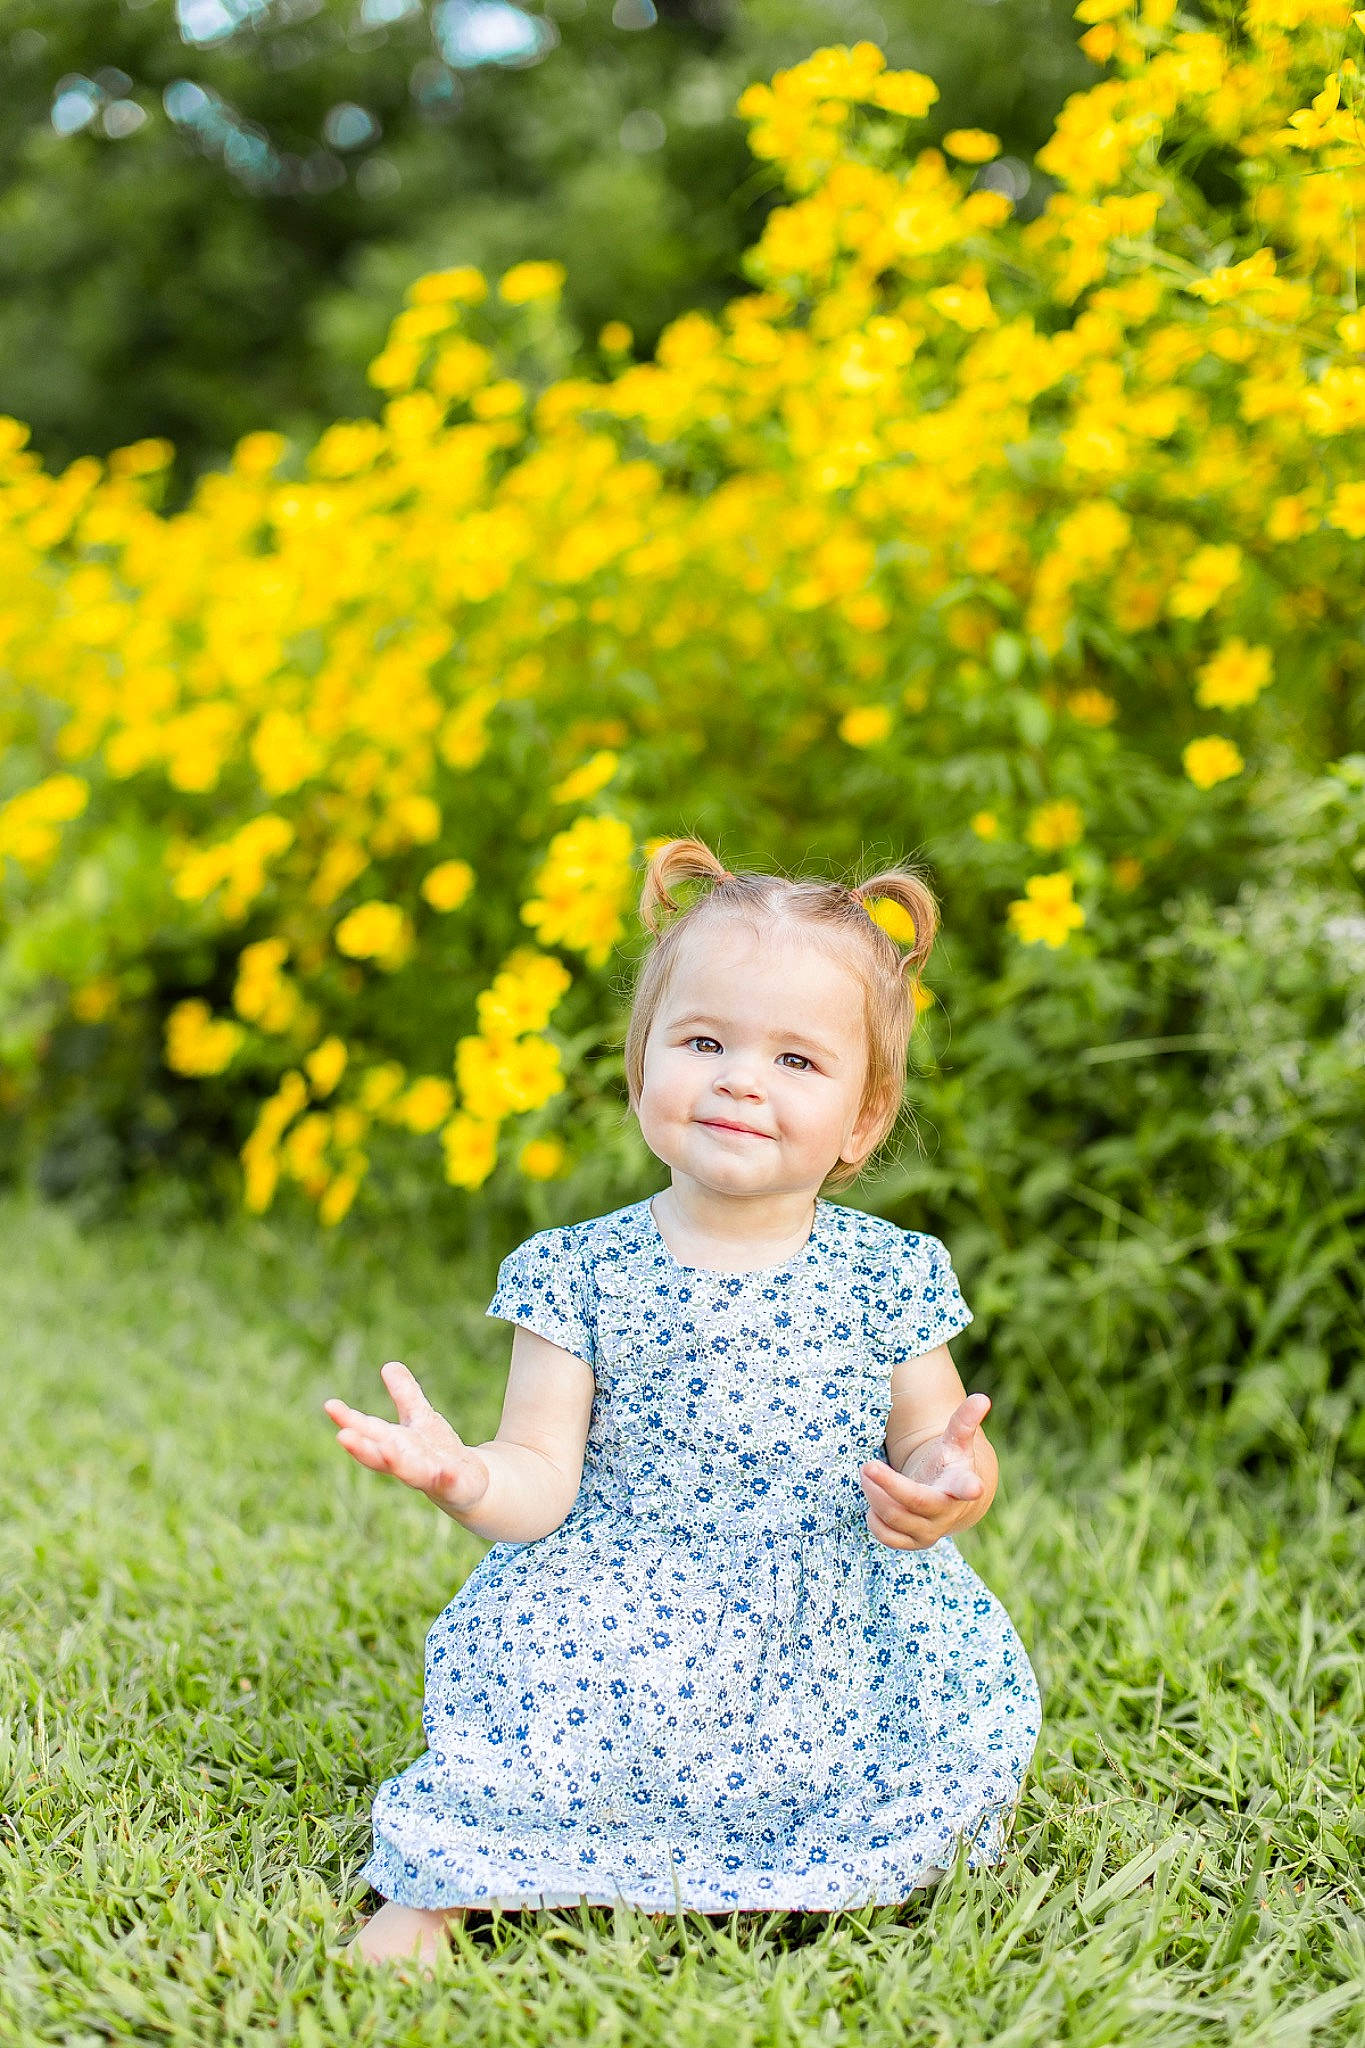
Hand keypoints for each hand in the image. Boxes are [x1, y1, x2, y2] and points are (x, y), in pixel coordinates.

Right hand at [323, 1361, 490, 1515]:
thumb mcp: (420, 1417)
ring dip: (397, 1462)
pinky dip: (446, 1478)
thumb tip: (389, 1365)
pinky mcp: (453, 1486)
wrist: (468, 1483)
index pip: (368, 1430)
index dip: (348, 1419)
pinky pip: (448, 1483)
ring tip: (387, 1449)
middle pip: (380, 1455)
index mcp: (394, 1443)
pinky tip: (445, 1471)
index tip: (329, 1404)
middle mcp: (405, 1462)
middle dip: (362, 1448)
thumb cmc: (435, 1450)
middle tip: (343, 1436)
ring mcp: (429, 1476)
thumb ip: (405, 1394)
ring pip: (409, 1472)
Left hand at [859, 1392, 990, 1550]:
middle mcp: (947, 1512)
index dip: (970, 1488)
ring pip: (895, 1518)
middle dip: (889, 1484)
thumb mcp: (956, 1442)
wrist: (947, 1499)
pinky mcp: (915, 1543)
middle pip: (915, 1501)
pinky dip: (875, 1520)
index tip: (975, 1488)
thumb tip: (981, 1398)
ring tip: (865, 1475)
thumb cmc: (949, 1464)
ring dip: (874, 1495)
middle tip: (866, 1465)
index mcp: (960, 1484)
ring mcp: (931, 1531)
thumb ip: (965, 1421)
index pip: (966, 1486)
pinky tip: (873, 1501)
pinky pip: (888, 1537)